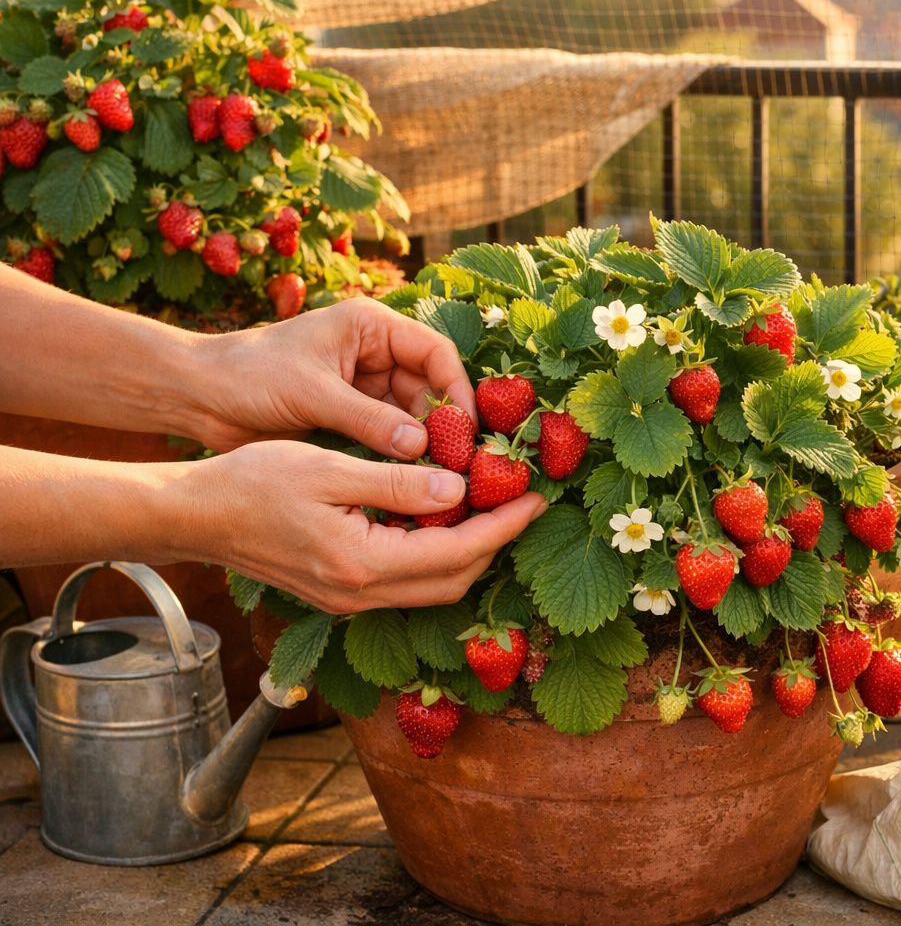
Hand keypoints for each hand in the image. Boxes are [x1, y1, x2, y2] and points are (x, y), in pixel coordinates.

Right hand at [186, 440, 544, 612]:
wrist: (194, 515)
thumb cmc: (253, 481)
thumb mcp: (330, 468)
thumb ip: (397, 483)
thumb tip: (459, 488)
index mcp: (363, 564)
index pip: (457, 552)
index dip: (503, 526)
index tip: (537, 497)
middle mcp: (361, 595)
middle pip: (454, 580)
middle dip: (496, 543)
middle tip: (524, 501)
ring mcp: (350, 601)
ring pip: (432, 586)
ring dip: (469, 552)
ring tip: (494, 507)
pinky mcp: (340, 595)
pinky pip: (406, 583)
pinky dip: (436, 555)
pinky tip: (444, 519)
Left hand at [189, 297, 475, 456]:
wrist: (201, 397)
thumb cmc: (250, 376)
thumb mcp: (313, 393)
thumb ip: (368, 419)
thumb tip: (421, 447)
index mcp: (371, 327)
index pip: (435, 353)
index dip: (457, 390)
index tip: (469, 430)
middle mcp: (376, 353)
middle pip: (431, 387)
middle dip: (446, 423)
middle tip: (460, 464)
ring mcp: (366, 385)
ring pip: (415, 414)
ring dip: (427, 443)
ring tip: (442, 478)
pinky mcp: (354, 415)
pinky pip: (392, 434)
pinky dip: (404, 455)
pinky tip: (415, 479)